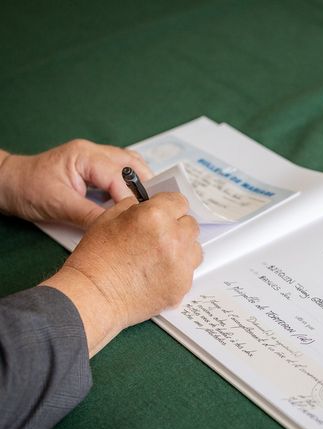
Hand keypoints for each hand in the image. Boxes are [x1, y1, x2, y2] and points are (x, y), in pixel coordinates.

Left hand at [0, 139, 152, 228]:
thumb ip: (90, 216)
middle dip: (147, 185)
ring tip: (149, 203)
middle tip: (154, 207)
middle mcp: (92, 152)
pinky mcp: (94, 168)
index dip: (131, 199)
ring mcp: (94, 158)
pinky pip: (121, 171)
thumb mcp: (58, 206)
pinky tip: (133, 200)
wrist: (7, 184)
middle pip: (133, 164)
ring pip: (130, 165)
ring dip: (142, 182)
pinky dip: (131, 184)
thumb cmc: (26, 188)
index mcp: (84, 156)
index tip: (139, 217)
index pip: (119, 177)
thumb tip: (115, 226)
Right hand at [42, 192, 202, 356]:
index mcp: (156, 217)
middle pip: (190, 225)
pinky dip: (176, 271)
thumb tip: (149, 205)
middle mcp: (174, 239)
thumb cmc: (94, 260)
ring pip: (194, 249)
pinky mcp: (182, 286)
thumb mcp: (108, 218)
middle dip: (176, 227)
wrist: (92, 297)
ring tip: (157, 257)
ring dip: (181, 249)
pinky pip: (188, 271)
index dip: (169, 206)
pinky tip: (156, 274)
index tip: (164, 212)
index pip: (179, 201)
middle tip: (157, 237)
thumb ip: (135, 207)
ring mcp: (181, 265)